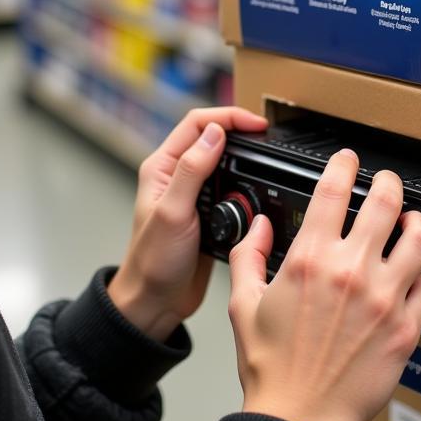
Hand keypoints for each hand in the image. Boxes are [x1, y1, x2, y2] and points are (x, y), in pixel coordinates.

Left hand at [108, 106, 267, 342]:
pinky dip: (247, 185)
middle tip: (268, 139)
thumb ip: (192, 170)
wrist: (155, 302)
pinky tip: (259, 192)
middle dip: (241, 133)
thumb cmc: (152, 261)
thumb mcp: (173, 212)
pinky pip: (231, 188)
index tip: (257, 125)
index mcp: (162, 167)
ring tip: (267, 162)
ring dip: (245, 160)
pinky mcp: (208, 213)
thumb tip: (215, 133)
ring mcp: (193, 194)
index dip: (229, 118)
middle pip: (213, 137)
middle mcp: (177, 175)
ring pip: (225, 162)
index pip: (198, 124)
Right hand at [228, 150, 420, 420]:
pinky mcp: (405, 329)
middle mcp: (350, 272)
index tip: (347, 160)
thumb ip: (247, 256)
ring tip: (412, 221)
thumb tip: (257, 227)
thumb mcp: (243, 304)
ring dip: (416, 222)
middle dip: (388, 182)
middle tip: (387, 182)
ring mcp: (383, 299)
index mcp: (310, 260)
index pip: (333, 191)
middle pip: (386, 203)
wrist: (300, 417)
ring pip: (419, 240)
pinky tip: (413, 275)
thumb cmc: (272, 368)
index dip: (343, 165)